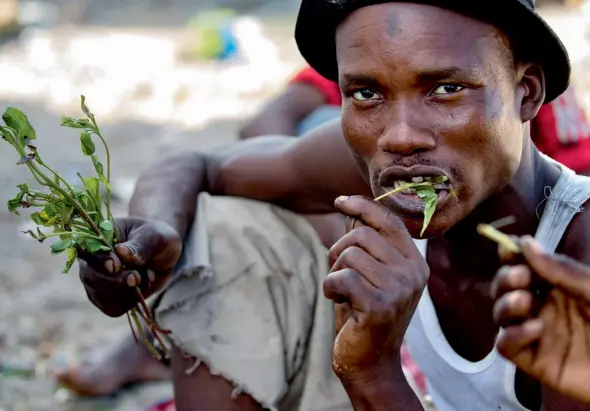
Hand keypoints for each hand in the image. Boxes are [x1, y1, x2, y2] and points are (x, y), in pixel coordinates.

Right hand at [78, 217, 181, 316]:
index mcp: (98, 239)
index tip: (117, 266)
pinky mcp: (108, 299)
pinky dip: (131, 302)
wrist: (165, 254)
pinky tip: (141, 288)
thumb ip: (138, 245)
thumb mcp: (153, 236)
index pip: (88, 252)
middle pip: (92, 278)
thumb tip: (121, 252)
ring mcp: (98, 282)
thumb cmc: (156, 238)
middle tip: (136, 276)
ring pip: (101, 297)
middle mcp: (91, 262)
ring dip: (126, 292)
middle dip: (117, 281)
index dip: (100, 262)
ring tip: (144, 277)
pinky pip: (113, 309)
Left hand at [325, 195, 428, 384]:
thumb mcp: (368, 274)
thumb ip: (364, 244)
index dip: (362, 206)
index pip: (389, 220)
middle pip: (363, 234)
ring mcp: (400, 288)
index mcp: (415, 262)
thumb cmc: (363, 314)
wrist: (369, 363)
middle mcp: (414, 272)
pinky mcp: (381, 305)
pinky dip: (330, 286)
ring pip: (350, 254)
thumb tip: (350, 208)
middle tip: (339, 274)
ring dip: (335, 271)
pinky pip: (342, 276)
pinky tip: (337, 301)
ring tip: (341, 291)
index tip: (340, 201)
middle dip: (339, 250)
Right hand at [492, 236, 589, 403]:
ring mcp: (538, 335)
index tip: (506, 249)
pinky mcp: (536, 362)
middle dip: (505, 279)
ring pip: (501, 316)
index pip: (523, 266)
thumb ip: (560, 270)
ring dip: (505, 304)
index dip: (510, 256)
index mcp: (559, 287)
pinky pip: (506, 347)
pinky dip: (512, 335)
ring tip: (525, 301)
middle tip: (521, 277)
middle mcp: (544, 308)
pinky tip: (535, 329)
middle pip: (505, 289)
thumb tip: (524, 242)